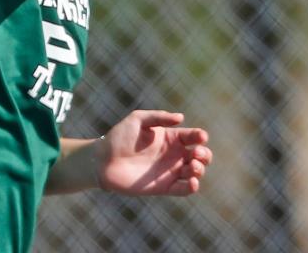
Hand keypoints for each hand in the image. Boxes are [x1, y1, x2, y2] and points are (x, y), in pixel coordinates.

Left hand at [97, 110, 211, 195]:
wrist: (103, 160)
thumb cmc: (119, 137)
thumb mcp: (138, 119)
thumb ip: (159, 117)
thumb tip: (181, 118)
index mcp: (170, 137)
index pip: (193, 136)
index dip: (200, 136)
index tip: (200, 137)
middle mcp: (173, 154)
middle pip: (200, 155)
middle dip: (204, 154)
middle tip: (195, 153)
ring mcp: (170, 171)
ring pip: (196, 172)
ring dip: (200, 169)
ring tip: (192, 166)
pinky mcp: (164, 187)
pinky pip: (184, 189)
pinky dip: (192, 187)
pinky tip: (192, 182)